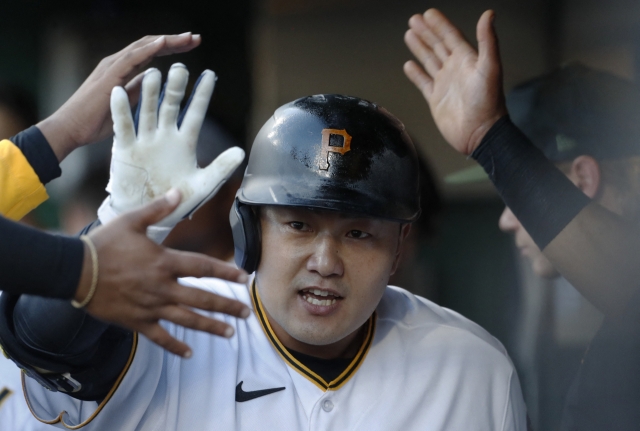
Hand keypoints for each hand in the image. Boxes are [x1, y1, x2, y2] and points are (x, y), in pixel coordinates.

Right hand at [37, 33, 201, 161]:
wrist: (72, 129)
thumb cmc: (96, 121)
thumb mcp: (128, 105)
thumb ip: (140, 93)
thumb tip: (157, 87)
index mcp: (124, 70)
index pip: (152, 53)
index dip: (172, 47)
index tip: (192, 46)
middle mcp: (119, 63)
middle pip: (151, 45)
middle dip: (175, 41)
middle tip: (196, 38)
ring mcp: (113, 66)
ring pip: (144, 46)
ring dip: (168, 41)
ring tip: (188, 38)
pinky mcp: (109, 75)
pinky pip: (132, 58)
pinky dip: (149, 49)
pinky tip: (164, 43)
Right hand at [75, 189, 249, 357]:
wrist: (74, 272)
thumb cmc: (104, 244)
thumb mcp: (131, 221)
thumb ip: (158, 209)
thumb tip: (178, 192)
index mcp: (165, 262)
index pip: (204, 268)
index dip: (226, 272)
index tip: (245, 278)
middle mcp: (163, 287)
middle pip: (203, 299)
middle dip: (227, 306)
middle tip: (247, 313)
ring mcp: (151, 307)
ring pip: (187, 320)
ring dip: (211, 327)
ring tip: (231, 333)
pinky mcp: (137, 321)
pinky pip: (160, 337)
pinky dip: (174, 346)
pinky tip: (189, 353)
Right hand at [98, 64, 244, 241]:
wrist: (149, 214)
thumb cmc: (178, 200)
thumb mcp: (204, 185)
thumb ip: (221, 168)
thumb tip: (241, 152)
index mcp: (185, 142)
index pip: (196, 113)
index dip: (202, 95)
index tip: (211, 75)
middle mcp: (165, 136)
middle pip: (171, 106)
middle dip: (175, 87)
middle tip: (180, 67)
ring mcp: (145, 140)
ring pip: (147, 111)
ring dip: (149, 93)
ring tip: (152, 73)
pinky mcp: (126, 148)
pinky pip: (124, 126)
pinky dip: (120, 110)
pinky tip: (119, 91)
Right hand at [403, 9, 506, 154]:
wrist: (480, 133)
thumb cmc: (488, 102)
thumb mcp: (490, 67)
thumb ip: (488, 40)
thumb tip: (489, 14)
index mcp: (467, 60)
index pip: (450, 36)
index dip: (440, 24)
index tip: (429, 14)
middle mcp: (455, 69)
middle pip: (438, 45)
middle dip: (426, 32)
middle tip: (414, 19)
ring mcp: (445, 84)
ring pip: (429, 60)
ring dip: (419, 47)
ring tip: (409, 34)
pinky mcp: (436, 100)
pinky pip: (423, 83)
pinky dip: (415, 74)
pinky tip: (408, 65)